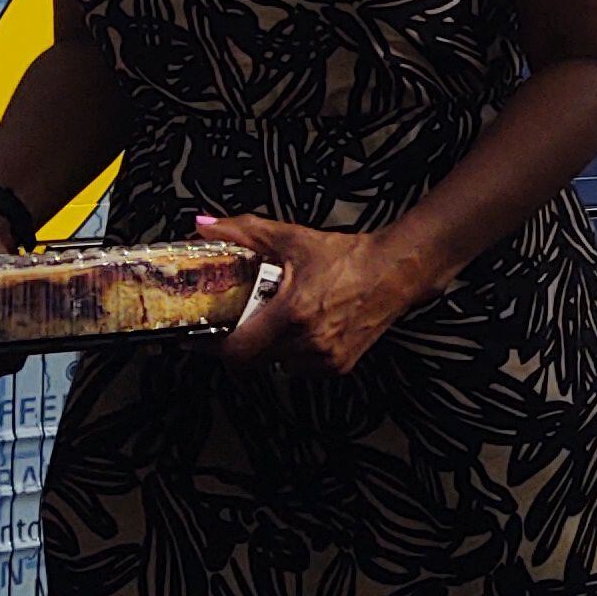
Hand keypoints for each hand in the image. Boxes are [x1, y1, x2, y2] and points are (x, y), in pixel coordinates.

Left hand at [204, 213, 432, 375]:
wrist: (396, 271)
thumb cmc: (348, 256)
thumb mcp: (292, 239)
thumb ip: (244, 232)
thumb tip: (204, 227)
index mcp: (293, 313)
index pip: (236, 350)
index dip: (214, 345)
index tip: (201, 334)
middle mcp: (309, 342)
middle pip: (251, 361)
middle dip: (240, 343)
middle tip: (237, 323)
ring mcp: (325, 358)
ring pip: (275, 365)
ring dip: (268, 349)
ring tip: (274, 324)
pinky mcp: (339, 366)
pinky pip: (299, 368)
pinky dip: (293, 354)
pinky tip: (301, 331)